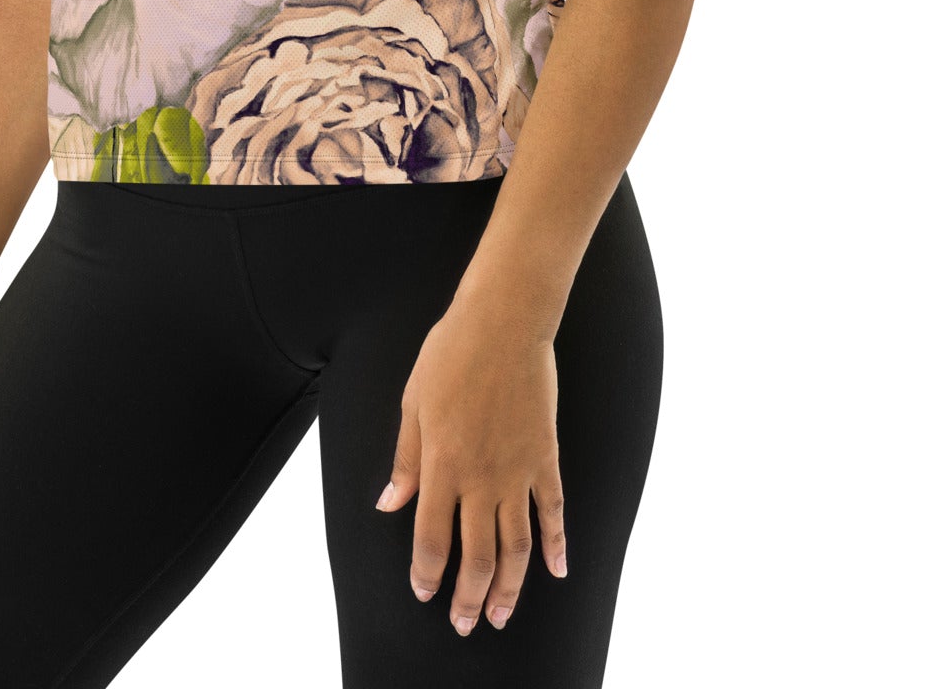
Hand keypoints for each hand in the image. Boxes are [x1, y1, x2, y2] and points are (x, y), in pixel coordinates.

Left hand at [374, 299, 565, 634]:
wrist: (504, 323)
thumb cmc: (450, 354)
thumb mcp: (413, 403)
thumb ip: (405, 460)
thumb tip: (389, 504)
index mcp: (442, 465)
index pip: (432, 539)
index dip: (427, 574)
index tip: (424, 593)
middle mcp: (481, 478)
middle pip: (477, 556)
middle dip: (469, 597)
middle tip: (465, 624)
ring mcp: (518, 471)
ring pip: (517, 546)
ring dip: (511, 587)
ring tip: (503, 615)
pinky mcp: (545, 457)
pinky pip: (554, 511)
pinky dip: (557, 544)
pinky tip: (557, 570)